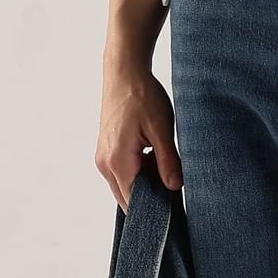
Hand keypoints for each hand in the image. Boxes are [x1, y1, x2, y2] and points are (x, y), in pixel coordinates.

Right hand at [95, 64, 182, 211]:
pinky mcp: (106, 150)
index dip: (155, 205)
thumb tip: (175, 187)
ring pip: (125, 184)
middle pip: (128, 197)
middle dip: (150, 195)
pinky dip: (138, 170)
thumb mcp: (161, 127)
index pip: (134, 202)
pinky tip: (153, 153)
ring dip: (144, 180)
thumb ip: (167, 160)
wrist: (124, 71)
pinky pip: (122, 172)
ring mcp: (102, 157)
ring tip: (163, 160)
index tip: (174, 202)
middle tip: (173, 181)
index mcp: (117, 161)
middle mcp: (104, 164)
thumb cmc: (142, 95)